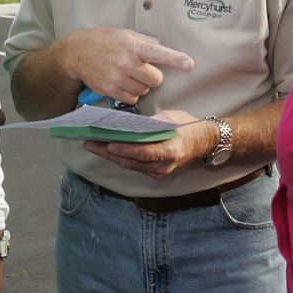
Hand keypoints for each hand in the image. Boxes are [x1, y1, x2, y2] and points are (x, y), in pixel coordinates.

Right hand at [60, 28, 193, 106]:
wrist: (77, 52)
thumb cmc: (105, 41)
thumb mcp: (126, 35)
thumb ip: (146, 43)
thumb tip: (164, 51)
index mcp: (133, 46)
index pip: (158, 53)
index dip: (176, 59)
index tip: (189, 65)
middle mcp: (126, 62)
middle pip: (156, 80)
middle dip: (152, 76)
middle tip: (141, 69)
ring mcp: (117, 78)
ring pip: (144, 91)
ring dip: (141, 86)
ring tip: (128, 75)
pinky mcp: (110, 90)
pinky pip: (131, 99)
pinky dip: (131, 94)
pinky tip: (122, 83)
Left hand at [82, 113, 216, 177]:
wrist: (203, 141)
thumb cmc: (187, 127)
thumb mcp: (169, 120)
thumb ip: (149, 124)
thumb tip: (126, 124)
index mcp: (169, 151)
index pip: (143, 153)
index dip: (124, 150)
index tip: (108, 145)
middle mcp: (163, 166)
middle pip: (130, 161)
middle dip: (107, 153)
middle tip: (89, 143)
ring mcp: (159, 172)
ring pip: (129, 165)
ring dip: (109, 156)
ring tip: (92, 145)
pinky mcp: (154, 172)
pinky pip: (133, 166)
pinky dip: (120, 158)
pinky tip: (107, 150)